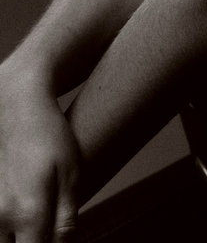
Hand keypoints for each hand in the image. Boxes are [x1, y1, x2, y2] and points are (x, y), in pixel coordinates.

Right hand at [0, 72, 78, 242]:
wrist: (16, 105)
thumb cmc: (48, 135)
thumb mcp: (71, 174)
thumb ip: (66, 220)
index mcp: (27, 213)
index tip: (54, 238)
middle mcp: (0, 215)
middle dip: (30, 241)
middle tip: (43, 226)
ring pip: (1, 238)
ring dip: (16, 234)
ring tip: (32, 215)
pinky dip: (5, 222)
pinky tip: (18, 205)